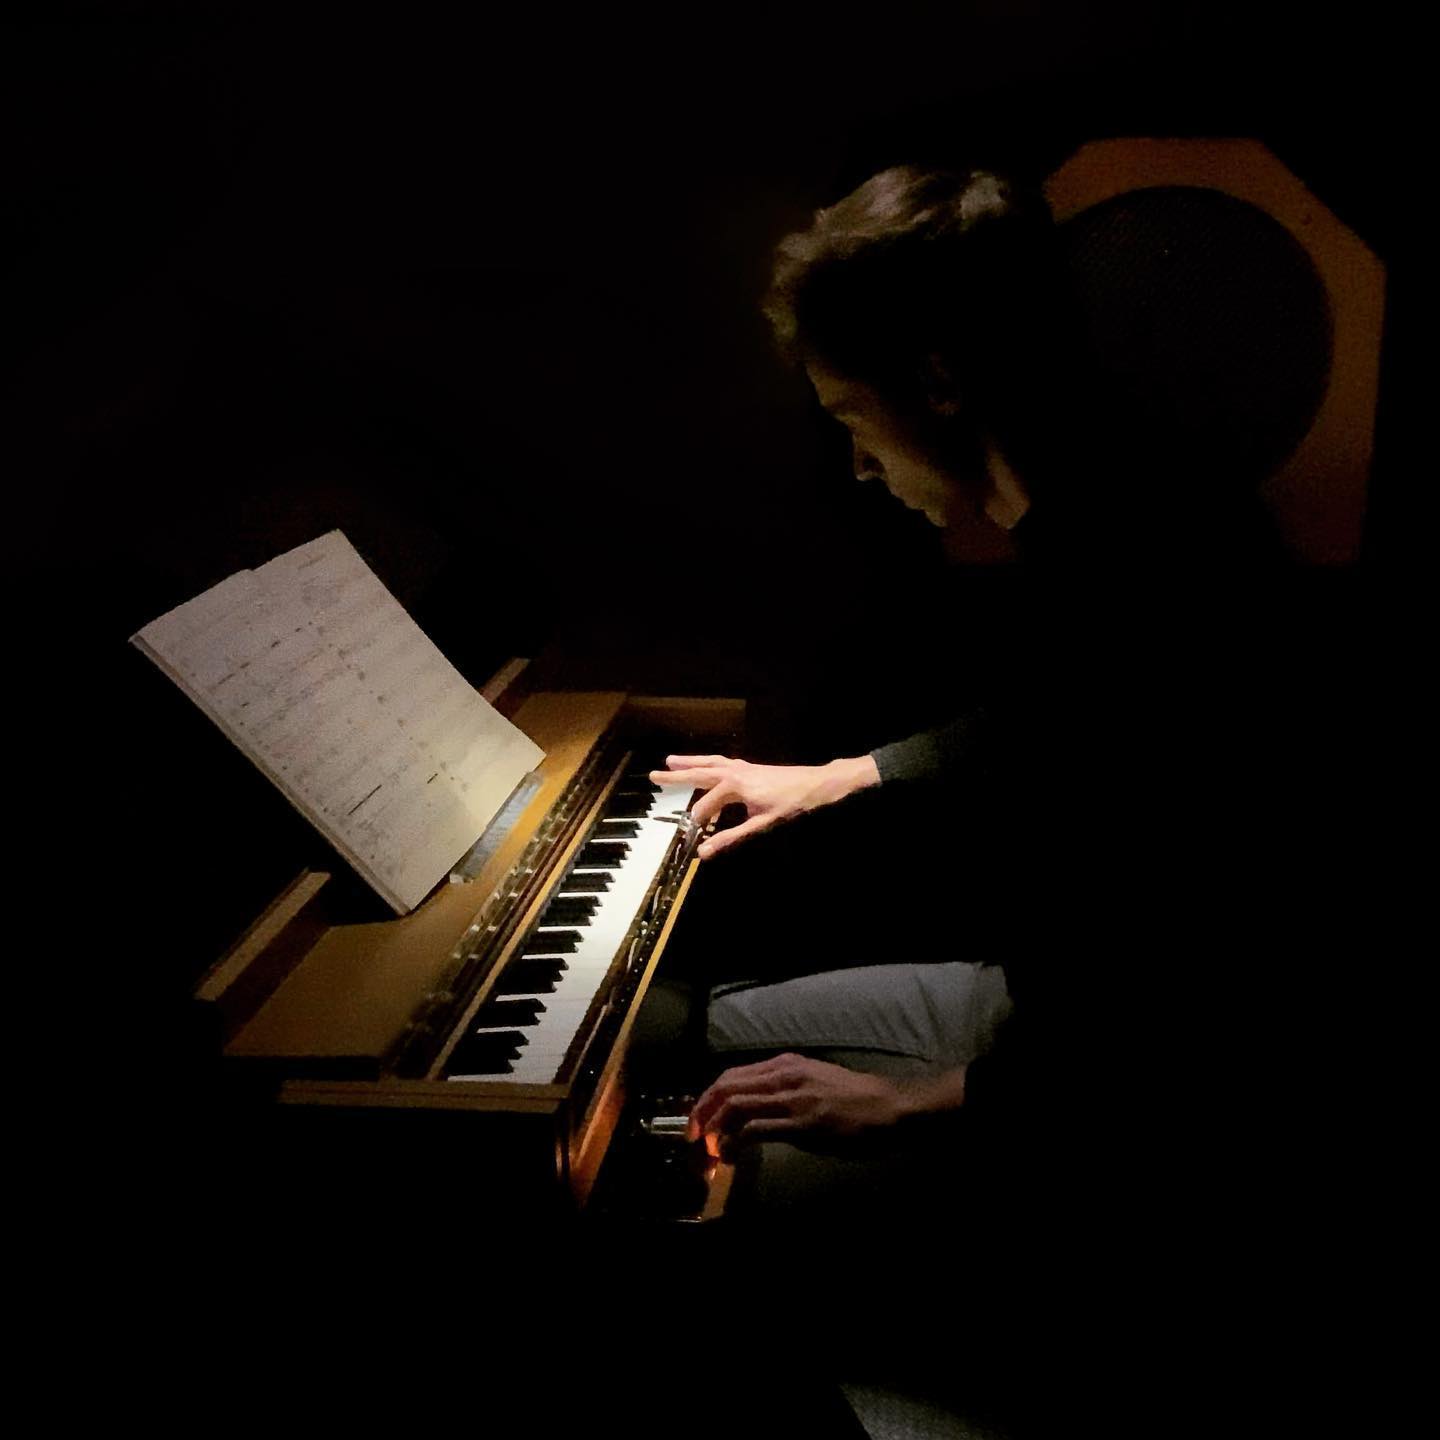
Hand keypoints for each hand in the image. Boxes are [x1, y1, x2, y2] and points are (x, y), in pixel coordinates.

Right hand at [650, 752, 878, 857]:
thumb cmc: (790, 806)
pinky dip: (708, 763)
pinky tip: (706, 767)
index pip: (706, 805)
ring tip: (670, 760)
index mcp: (734, 785)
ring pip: (709, 763)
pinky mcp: (749, 768)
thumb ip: (730, 838)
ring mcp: (742, 767)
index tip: (691, 834)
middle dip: (676, 776)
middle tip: (653, 775)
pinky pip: (721, 762)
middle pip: (699, 773)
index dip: (698, 821)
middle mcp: (735, 772)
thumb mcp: (760, 825)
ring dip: (690, 763)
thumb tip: (705, 852)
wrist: (815, 786)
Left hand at [687, 1053, 908, 1158]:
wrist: (887, 1107)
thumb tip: (756, 1106)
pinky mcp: (800, 1123)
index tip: (699, 1119)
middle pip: (726, 1087)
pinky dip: (734, 1142)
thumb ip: (784, 1088)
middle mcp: (783, 1074)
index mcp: (784, 1064)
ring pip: (735, 1105)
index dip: (708, 1098)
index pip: (731, 1075)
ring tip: (709, 1150)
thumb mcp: (813, 1080)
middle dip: (702, 1112)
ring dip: (714, 1129)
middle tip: (693, 1136)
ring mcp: (791, 1097)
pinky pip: (754, 1129)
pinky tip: (732, 1155)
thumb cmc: (854, 1097)